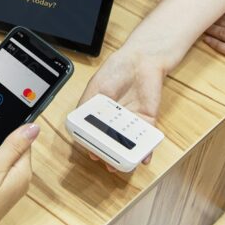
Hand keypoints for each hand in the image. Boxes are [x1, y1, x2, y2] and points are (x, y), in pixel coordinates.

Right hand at [76, 47, 169, 170]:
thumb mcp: (94, 88)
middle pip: (112, 143)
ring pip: (129, 144)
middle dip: (110, 156)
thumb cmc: (116, 70)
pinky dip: (146, 150)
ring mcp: (132, 121)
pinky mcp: (148, 119)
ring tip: (122, 165)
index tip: (92, 153)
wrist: (140, 59)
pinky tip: (143, 158)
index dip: (94, 146)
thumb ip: (85, 107)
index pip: (95, 134)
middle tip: (107, 163)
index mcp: (100, 114)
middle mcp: (116, 120)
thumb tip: (77, 125)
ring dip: (126, 157)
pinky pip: (147, 138)